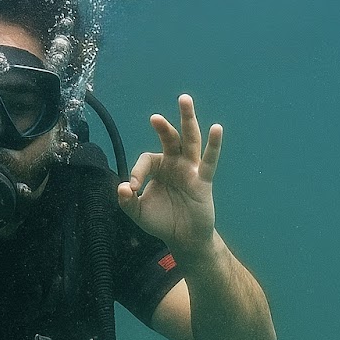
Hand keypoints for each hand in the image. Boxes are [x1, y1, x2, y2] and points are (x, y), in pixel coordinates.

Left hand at [117, 94, 221, 257]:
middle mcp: (174, 164)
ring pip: (189, 140)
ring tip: (184, 100)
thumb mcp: (138, 213)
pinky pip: (209, 161)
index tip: (133, 189)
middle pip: (170, 138)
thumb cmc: (161, 221)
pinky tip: (216, 129)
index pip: (146, 160)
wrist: (183, 238)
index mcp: (158, 167)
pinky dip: (213, 144)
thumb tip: (123, 187)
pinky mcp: (203, 180)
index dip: (138, 172)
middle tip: (154, 117)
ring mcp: (190, 169)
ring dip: (187, 120)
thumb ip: (127, 201)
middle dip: (163, 126)